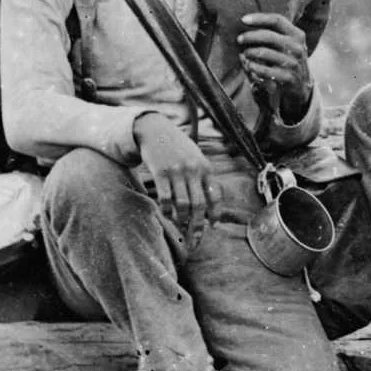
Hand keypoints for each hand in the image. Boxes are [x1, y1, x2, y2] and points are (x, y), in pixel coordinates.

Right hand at [134, 111, 215, 238]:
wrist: (155, 129)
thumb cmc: (178, 148)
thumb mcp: (197, 158)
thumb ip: (203, 179)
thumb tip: (210, 207)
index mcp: (206, 168)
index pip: (215, 196)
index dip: (214, 214)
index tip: (212, 227)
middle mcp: (193, 170)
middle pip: (198, 205)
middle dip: (197, 226)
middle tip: (195, 240)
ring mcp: (176, 172)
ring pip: (181, 204)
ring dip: (181, 220)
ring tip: (180, 226)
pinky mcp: (160, 173)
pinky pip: (165, 198)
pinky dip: (166, 210)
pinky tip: (167, 215)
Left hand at [236, 12, 312, 111]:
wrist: (301, 84)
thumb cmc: (286, 58)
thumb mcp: (286, 42)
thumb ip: (272, 32)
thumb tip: (246, 23)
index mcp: (297, 34)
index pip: (277, 20)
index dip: (259, 18)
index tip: (243, 20)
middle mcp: (297, 47)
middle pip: (269, 36)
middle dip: (250, 36)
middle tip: (239, 39)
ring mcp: (294, 63)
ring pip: (265, 52)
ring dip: (250, 52)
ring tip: (244, 54)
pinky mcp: (289, 77)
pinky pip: (265, 70)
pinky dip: (254, 67)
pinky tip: (249, 66)